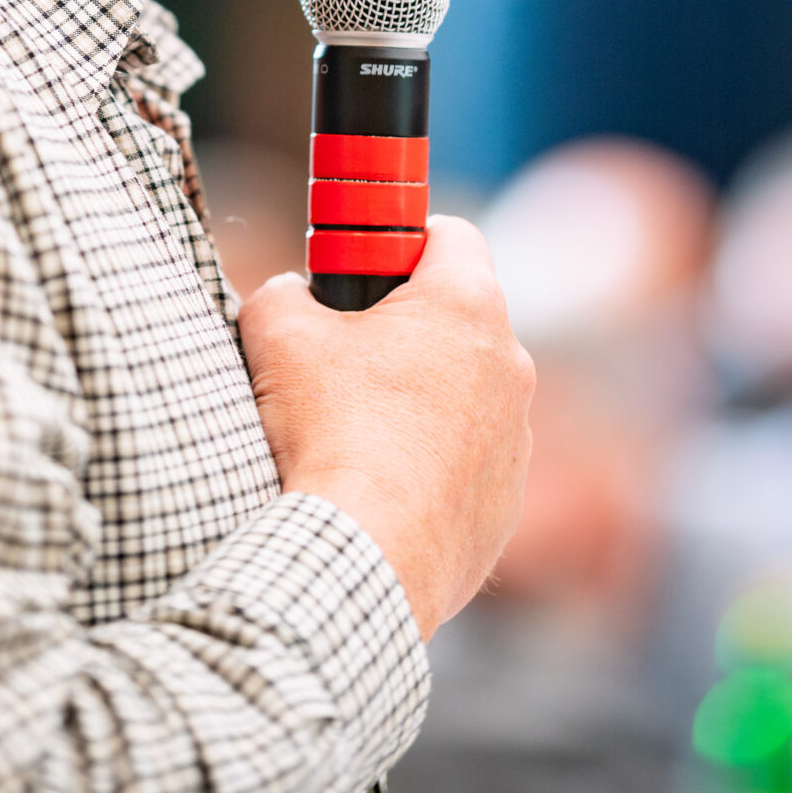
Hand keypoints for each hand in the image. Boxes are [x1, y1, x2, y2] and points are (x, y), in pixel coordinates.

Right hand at [238, 217, 534, 639]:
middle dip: (403, 326)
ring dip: (419, 399)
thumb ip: (285, 290)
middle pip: (457, 318)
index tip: (360, 272)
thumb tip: (292, 295)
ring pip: (464, 393)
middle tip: (343, 354)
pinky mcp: (505, 502)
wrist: (361, 557)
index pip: (449, 234)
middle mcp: (510, 365)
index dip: (398, 243)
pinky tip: (376, 486)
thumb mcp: (277, 331)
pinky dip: (429, 464)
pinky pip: (467, 461)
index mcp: (467, 305)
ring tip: (354, 432)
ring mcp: (514, 438)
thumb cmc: (328, 432)